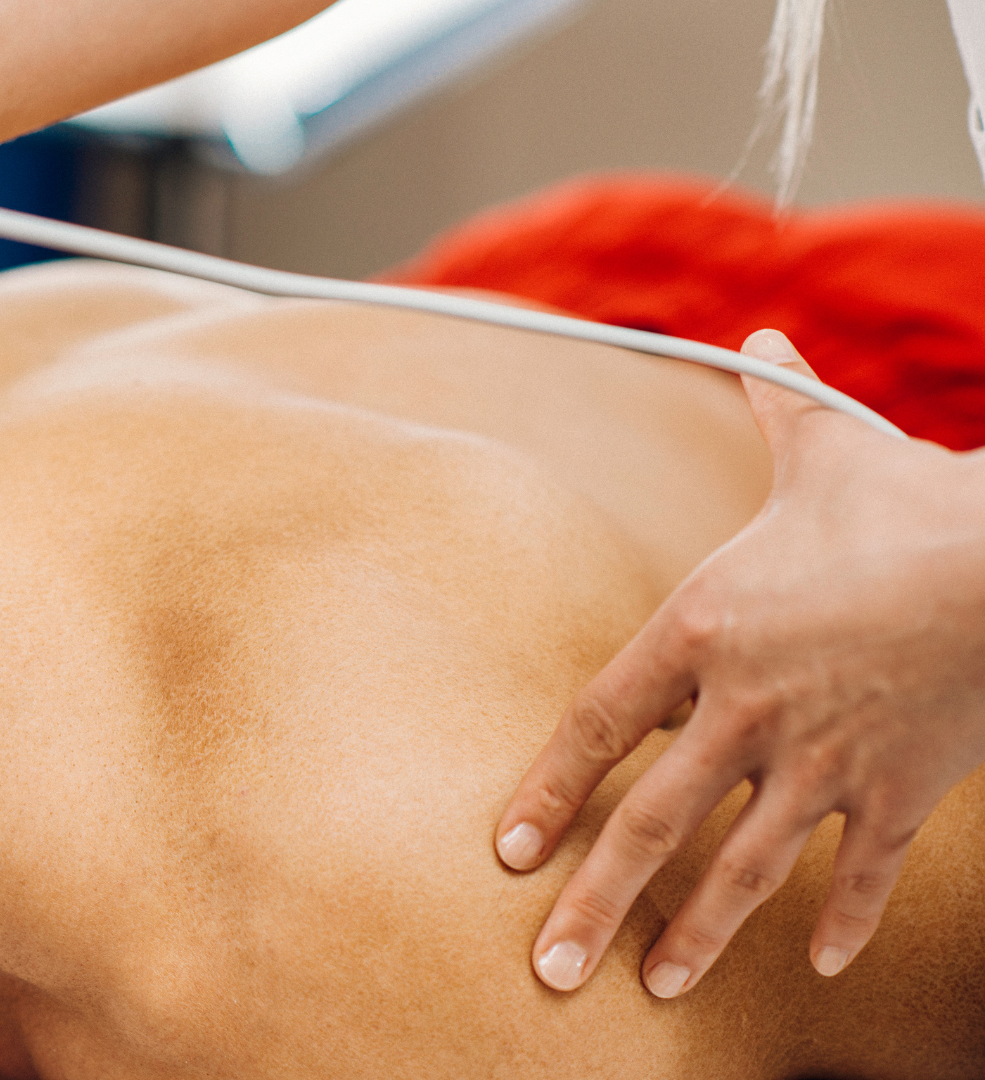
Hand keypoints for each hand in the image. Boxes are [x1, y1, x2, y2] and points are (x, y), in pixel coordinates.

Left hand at [494, 329, 984, 997]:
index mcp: (702, 630)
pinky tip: (822, 966)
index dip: (550, 790)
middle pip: (653, 822)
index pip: (601, 725)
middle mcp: (747, 708)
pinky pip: (864, 869)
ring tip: (654, 986)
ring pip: (744, 865)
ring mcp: (824, 758)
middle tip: (548, 971)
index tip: (508, 851)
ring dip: (698, 932)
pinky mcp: (902, 787)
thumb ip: (772, 403)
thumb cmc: (907, 500)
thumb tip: (754, 338)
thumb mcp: (823, 447)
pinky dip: (847, 918)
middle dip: (596, 901)